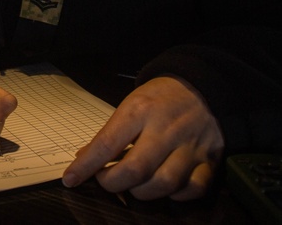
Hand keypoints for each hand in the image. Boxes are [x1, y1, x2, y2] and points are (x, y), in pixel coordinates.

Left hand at [62, 76, 223, 200]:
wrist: (202, 87)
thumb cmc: (159, 99)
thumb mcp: (130, 105)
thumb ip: (111, 133)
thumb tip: (85, 159)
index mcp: (140, 110)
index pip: (107, 143)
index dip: (86, 166)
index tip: (70, 179)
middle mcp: (166, 128)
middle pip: (136, 169)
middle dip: (113, 183)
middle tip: (106, 181)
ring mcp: (191, 145)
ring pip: (164, 183)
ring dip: (142, 192)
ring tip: (133, 185)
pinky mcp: (210, 159)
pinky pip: (193, 188)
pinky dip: (176, 195)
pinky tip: (165, 188)